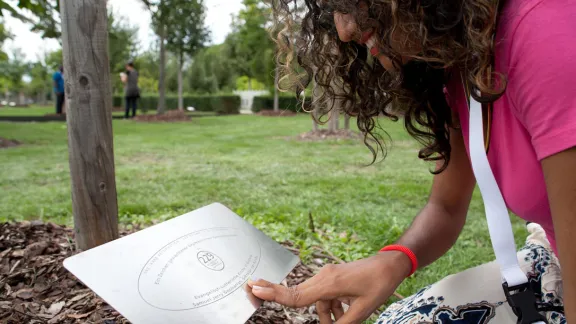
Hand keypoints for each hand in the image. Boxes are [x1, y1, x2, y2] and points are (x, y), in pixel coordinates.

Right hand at [247, 251, 411, 323]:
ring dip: (326, 314)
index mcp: (329, 284)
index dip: (274, 294)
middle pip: (298, 295)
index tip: (254, 288)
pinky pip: (325, 296)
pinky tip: (347, 311)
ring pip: (315, 301)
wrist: (390, 265)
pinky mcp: (333, 278)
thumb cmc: (379, 284)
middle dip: (280, 296)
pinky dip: (331, 307)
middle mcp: (323, 278)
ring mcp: (327, 276)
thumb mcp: (363, 309)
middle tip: (251, 289)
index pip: (296, 295)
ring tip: (347, 316)